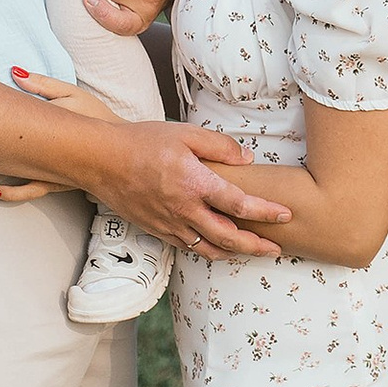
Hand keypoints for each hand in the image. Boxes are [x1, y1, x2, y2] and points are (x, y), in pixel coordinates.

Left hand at [0, 69, 117, 200]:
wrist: (122, 148)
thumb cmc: (97, 118)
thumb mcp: (73, 95)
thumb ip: (44, 85)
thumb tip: (14, 72)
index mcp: (59, 129)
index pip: (23, 123)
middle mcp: (57, 156)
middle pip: (19, 155)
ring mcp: (58, 174)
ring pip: (25, 182)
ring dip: (1, 182)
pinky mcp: (58, 183)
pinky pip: (32, 190)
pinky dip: (13, 192)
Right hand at [93, 120, 286, 258]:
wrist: (101, 160)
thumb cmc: (143, 142)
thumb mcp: (185, 133)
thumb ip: (219, 146)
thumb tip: (247, 157)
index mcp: (195, 183)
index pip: (239, 204)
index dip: (266, 212)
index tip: (285, 215)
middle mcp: (184, 209)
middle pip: (229, 237)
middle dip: (256, 246)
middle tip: (276, 249)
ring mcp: (169, 223)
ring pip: (208, 248)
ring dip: (234, 253)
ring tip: (252, 252)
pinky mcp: (157, 230)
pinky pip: (188, 247)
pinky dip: (208, 250)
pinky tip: (218, 247)